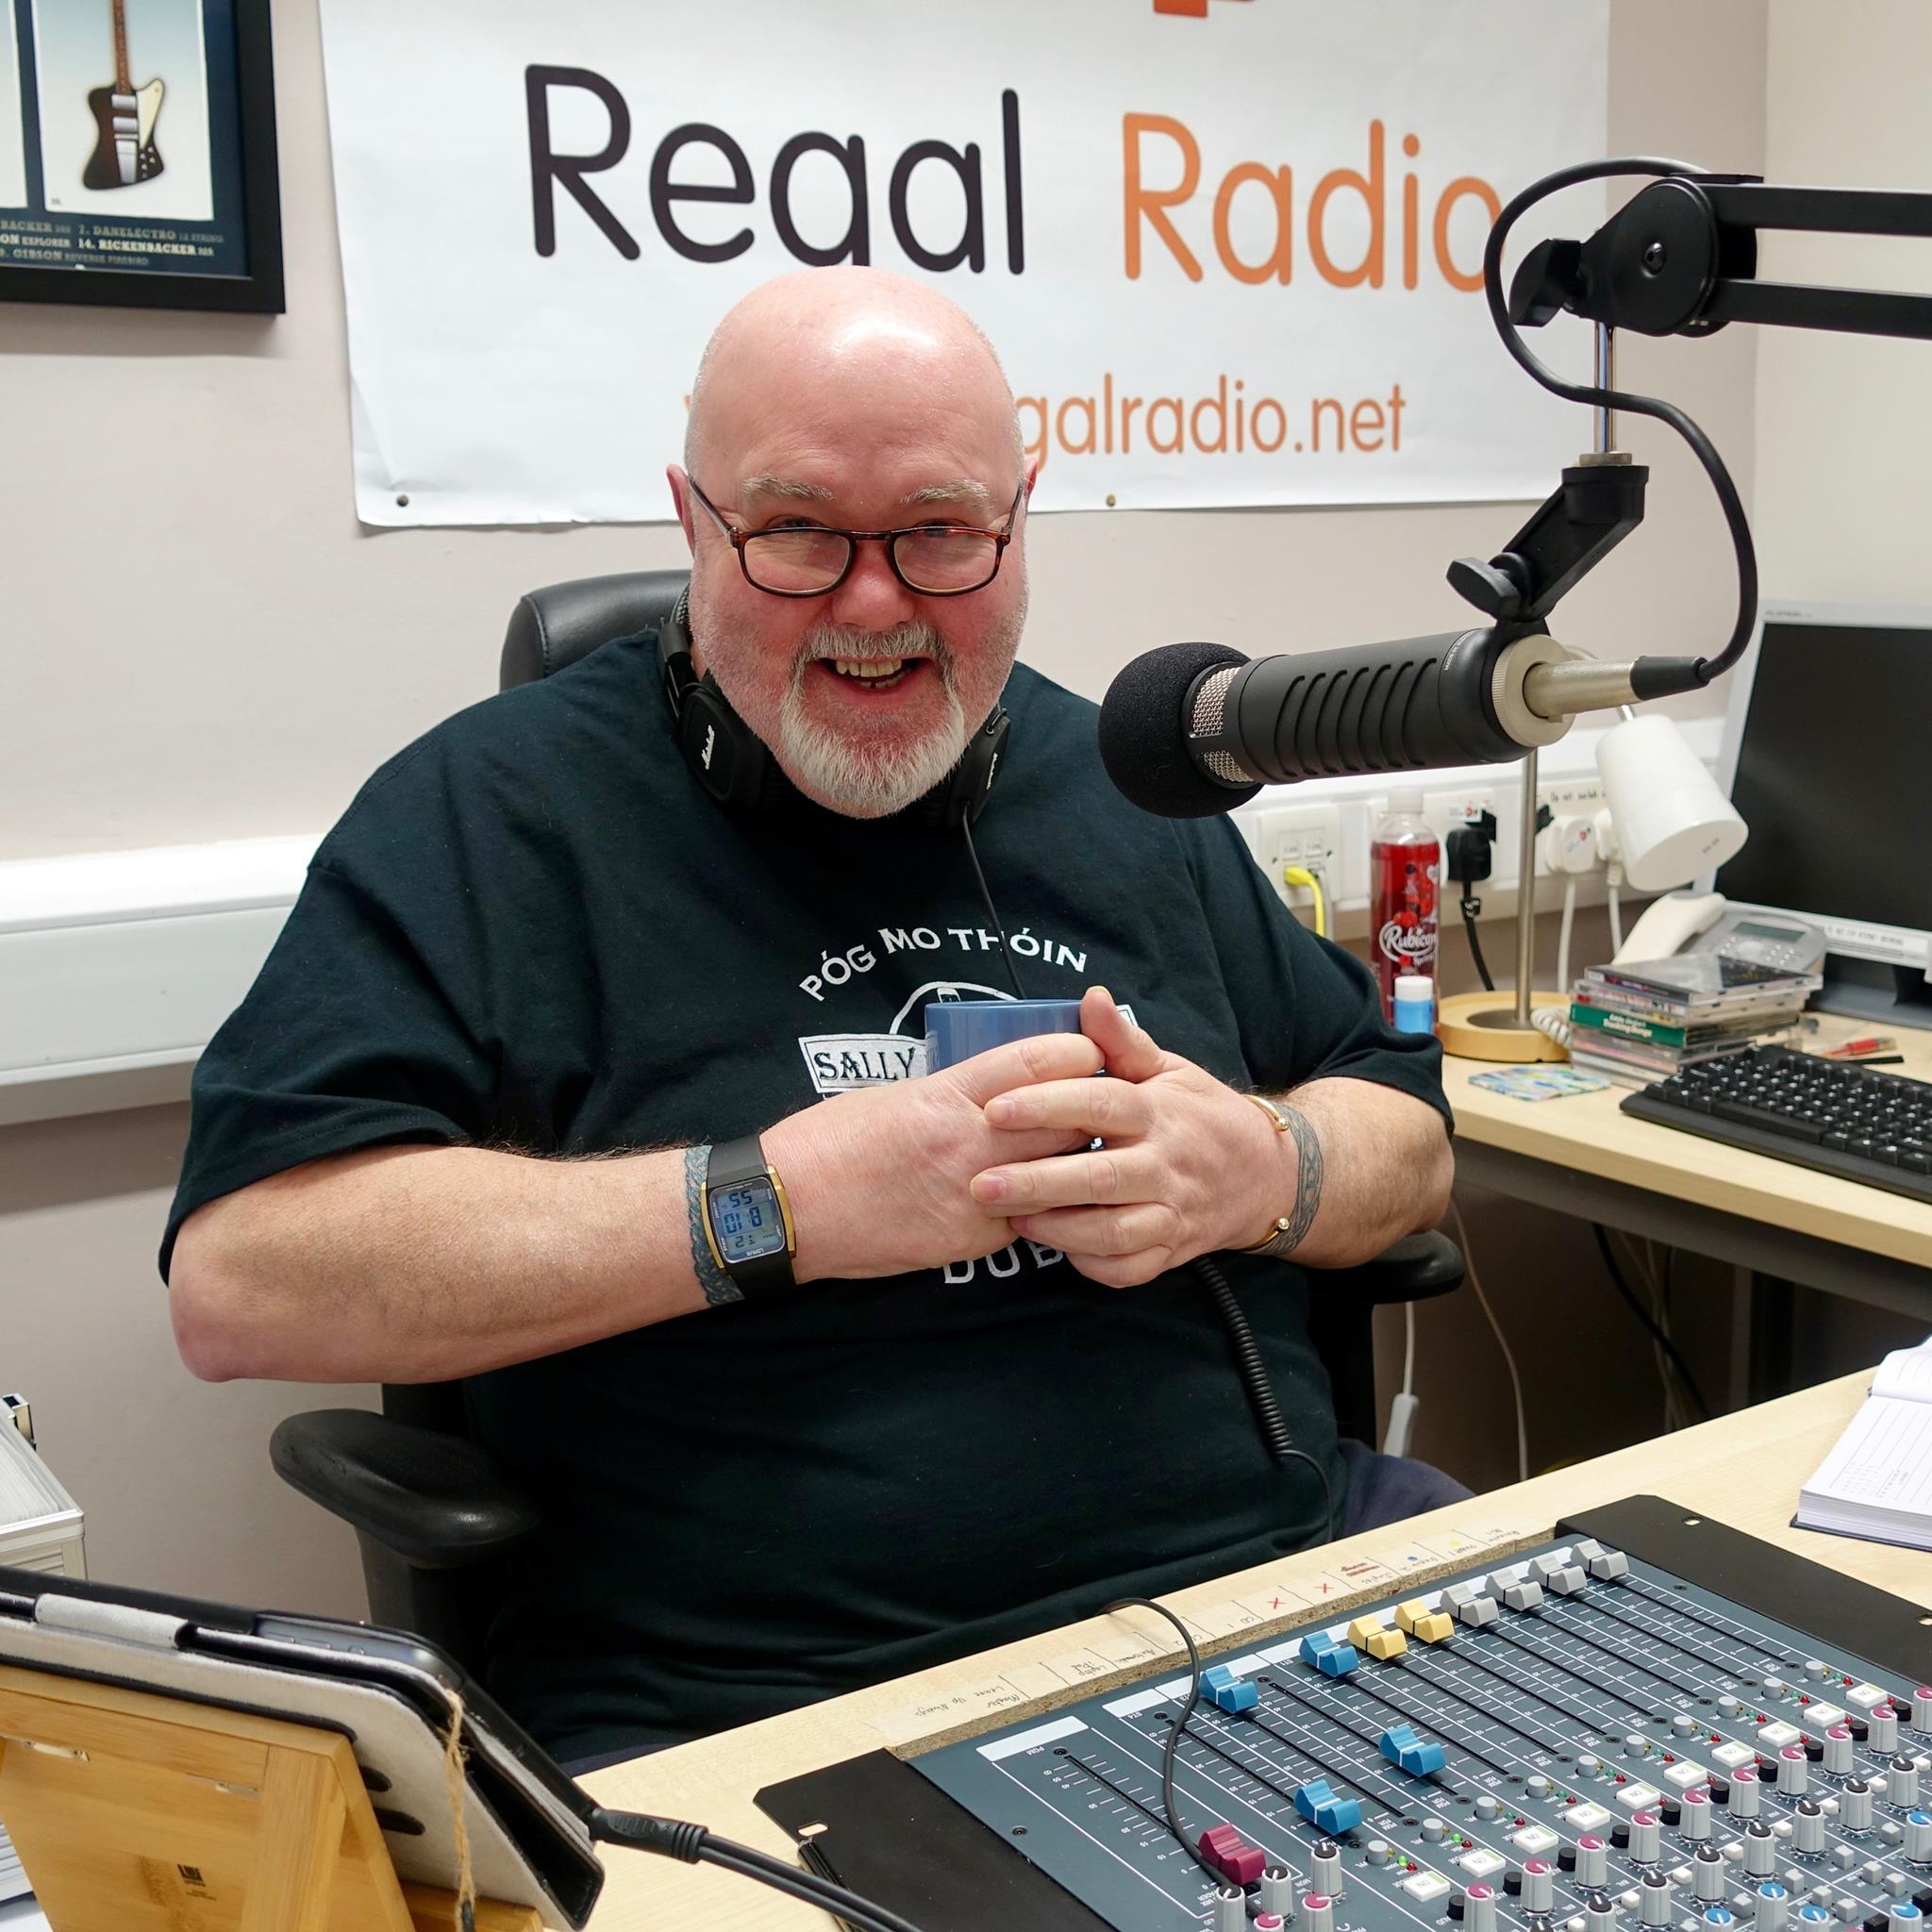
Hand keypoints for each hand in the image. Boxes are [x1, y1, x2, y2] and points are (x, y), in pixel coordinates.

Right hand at [763, 1030, 1101, 1281]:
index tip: (1089, 1051)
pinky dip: (1036, 1209)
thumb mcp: (896, 1095)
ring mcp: (975, 1196)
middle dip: (1089, 1111)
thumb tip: (996, 1090)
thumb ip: (953, 1092)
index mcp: (950, 1094)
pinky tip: (1032, 1201)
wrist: (788, 1207)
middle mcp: (971, 1142)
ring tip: (1076, 1155)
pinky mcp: (969, 1239)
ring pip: (1059, 1174)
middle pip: (1068, 1119)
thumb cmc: (830, 1141)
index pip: (1043, 1061)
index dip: (1079, 1052)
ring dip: (1072, 1164)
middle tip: (1098, 1106)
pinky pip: (1025, 1221)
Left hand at [966, 988, 1293, 1287]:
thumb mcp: (1168, 1069)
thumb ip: (1122, 1040)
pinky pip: (1129, 1269)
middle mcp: (1166, 1164)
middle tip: (980, 1183)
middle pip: (1098, 1177)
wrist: (1266, 1174)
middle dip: (1036, 1183)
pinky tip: (1056, 1246)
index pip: (1100, 1104)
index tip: (994, 1108)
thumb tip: (1091, 996)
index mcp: (1158, 1112)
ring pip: (1112, 1232)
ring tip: (1009, 1218)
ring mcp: (1172, 1213)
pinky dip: (1091, 1264)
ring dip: (1057, 1230)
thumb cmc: (1200, 1114)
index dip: (1046, 1105)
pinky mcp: (1172, 1252)